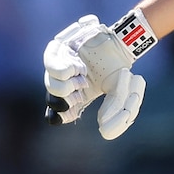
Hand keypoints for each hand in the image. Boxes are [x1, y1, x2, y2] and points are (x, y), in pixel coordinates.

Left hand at [44, 14, 147, 139]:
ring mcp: (59, 67)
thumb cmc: (119, 69)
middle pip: (52, 101)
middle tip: (82, 91)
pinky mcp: (58, 50)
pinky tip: (79, 68)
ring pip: (50, 85)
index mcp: (75, 96)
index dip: (60, 116)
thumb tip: (105, 130)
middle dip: (67, 100)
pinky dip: (65, 70)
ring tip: (83, 78)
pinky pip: (50, 64)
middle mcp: (64, 83)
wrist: (121, 44)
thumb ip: (119, 111)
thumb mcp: (123, 93)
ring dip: (67, 86)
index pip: (56, 114)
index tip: (74, 112)